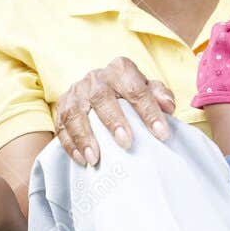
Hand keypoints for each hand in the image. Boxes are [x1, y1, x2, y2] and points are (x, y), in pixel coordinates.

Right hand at [54, 57, 175, 166]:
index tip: (162, 134)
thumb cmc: (129, 92)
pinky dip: (70, 144)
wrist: (99, 88)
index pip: (136, 88)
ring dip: (84, 136)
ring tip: (95, 158)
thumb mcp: (147, 89)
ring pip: (75, 112)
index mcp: (120, 70)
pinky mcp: (61, 107)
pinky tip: (82, 160)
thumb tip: (168, 107)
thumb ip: (160, 95)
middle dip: (113, 121)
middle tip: (126, 143)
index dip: (149, 111)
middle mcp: (96, 78)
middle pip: (101, 97)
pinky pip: (61, 126)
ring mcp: (76, 92)